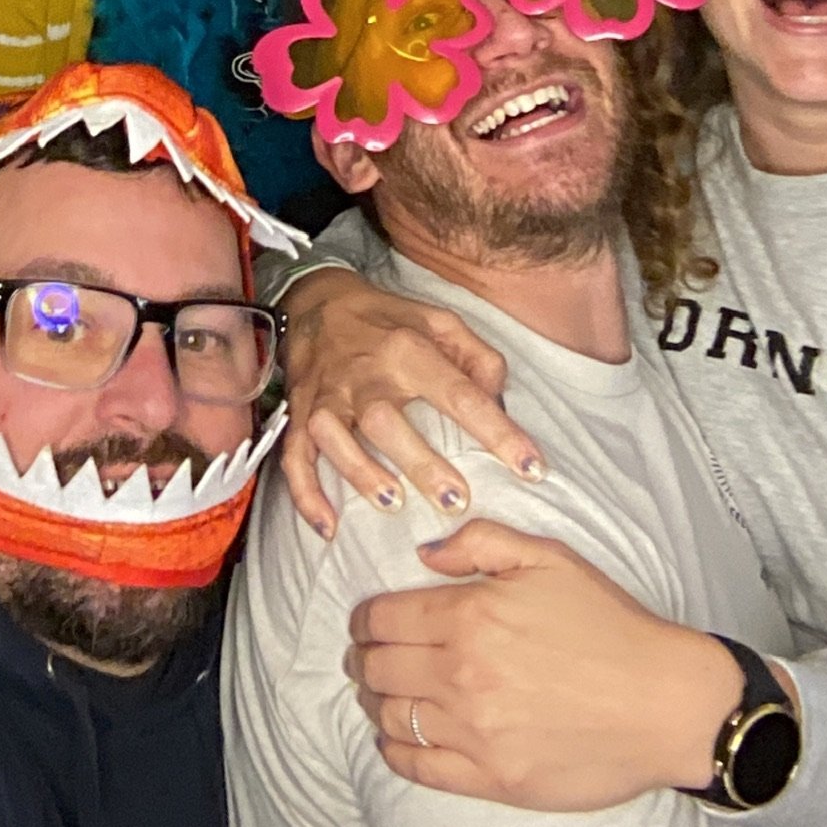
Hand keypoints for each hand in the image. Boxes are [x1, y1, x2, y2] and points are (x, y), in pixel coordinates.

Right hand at [280, 269, 542, 537]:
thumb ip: (478, 358)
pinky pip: (294, 455)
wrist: (318, 300)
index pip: (459, 394)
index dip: (498, 432)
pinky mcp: (300, 413)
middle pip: (387, 419)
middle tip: (457, 501)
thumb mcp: (441, 321)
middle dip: (420, 462)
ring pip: (335, 435)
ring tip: (393, 504)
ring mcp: (328, 395)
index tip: (531, 468)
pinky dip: (305, 492)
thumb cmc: (389, 320)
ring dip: (360, 472)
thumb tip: (500, 401)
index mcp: (407, 348)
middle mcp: (365, 373)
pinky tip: (328, 526)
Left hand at [345, 520, 741, 808]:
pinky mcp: (493, 777)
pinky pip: (417, 767)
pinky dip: (395, 751)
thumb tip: (426, 554)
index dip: (363, 620)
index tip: (366, 624)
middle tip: (369, 658)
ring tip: (384, 695)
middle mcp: (462, 672)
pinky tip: (397, 739)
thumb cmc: (610, 625)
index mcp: (470, 615)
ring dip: (376, 703)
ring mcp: (475, 730)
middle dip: (364, 659)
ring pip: (390, 717)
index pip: (381, 618)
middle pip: (376, 667)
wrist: (666, 702)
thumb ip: (478, 542)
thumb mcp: (548, 557)